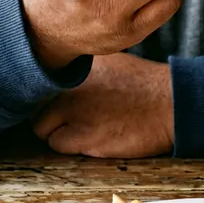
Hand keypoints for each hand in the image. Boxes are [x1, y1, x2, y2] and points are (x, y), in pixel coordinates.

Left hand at [33, 53, 173, 156]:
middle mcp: (69, 82)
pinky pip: (57, 144)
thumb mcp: (108, 57)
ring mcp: (74, 108)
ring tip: (82, 127)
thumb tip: (61, 69)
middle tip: (69, 116)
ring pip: (41, 127)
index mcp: (75, 62)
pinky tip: (90, 136)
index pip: (38, 77)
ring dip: (57, 130)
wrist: (168, 102)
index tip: (54, 97)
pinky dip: (69, 145)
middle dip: (49, 112)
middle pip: (35, 103)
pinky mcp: (83, 134)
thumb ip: (82, 64)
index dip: (46, 91)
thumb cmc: (142, 82)